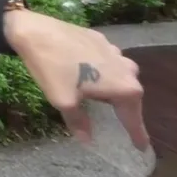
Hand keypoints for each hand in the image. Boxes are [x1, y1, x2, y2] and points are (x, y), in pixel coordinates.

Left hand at [5, 9, 149, 148]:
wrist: (35, 30)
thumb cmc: (53, 68)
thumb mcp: (64, 101)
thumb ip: (78, 122)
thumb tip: (87, 139)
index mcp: (124, 86)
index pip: (133, 117)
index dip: (137, 133)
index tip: (142, 146)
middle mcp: (126, 68)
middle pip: (130, 95)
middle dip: (125, 109)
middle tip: (120, 123)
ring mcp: (114, 50)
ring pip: (120, 75)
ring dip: (114, 88)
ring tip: (103, 99)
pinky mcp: (101, 39)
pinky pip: (108, 61)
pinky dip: (103, 71)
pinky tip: (90, 73)